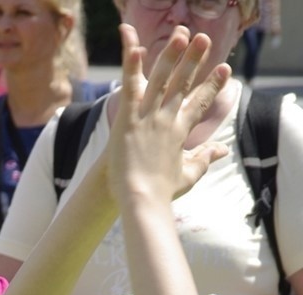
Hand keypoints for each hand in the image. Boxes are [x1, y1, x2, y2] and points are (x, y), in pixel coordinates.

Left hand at [107, 24, 230, 209]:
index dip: (213, 86)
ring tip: (181, 34)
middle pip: (183, 84)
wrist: (141, 200)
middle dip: (194, 60)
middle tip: (204, 39)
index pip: (201, 103)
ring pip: (160, 79)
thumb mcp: (188, 175)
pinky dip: (132, 67)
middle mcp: (167, 120)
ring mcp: (148, 118)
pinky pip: (130, 88)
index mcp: (182, 132)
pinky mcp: (128, 120)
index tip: (225, 69)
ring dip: (170, 55)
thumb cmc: (161, 192)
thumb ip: (205, 158)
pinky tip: (135, 47)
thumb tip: (223, 150)